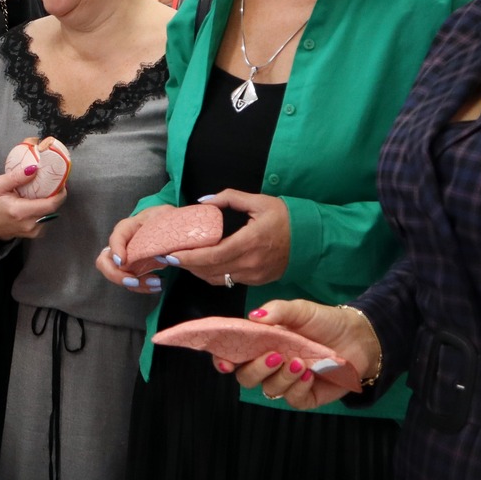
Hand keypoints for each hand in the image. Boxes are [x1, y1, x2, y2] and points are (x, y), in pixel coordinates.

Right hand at [0, 166, 66, 241]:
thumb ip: (16, 177)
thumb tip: (34, 169)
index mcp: (20, 212)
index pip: (50, 205)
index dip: (60, 194)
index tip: (61, 183)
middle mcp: (29, 224)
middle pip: (54, 209)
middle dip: (56, 195)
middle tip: (54, 184)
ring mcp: (33, 231)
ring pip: (51, 214)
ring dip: (50, 202)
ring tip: (43, 193)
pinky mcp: (35, 234)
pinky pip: (47, 219)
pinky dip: (45, 210)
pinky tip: (38, 203)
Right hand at [98, 205, 174, 293]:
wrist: (167, 224)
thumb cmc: (163, 217)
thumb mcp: (165, 216)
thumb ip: (165, 229)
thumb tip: (166, 255)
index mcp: (127, 228)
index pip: (115, 238)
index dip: (116, 249)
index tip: (122, 261)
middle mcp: (120, 245)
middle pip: (104, 262)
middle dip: (116, 275)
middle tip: (134, 280)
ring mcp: (124, 259)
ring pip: (116, 275)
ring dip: (134, 284)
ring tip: (156, 282)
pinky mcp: (132, 269)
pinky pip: (130, 282)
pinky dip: (143, 287)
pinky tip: (157, 285)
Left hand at [169, 190, 289, 286]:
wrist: (311, 238)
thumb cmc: (285, 217)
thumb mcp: (259, 201)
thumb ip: (229, 198)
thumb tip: (203, 201)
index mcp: (250, 242)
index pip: (213, 255)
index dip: (190, 257)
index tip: (171, 253)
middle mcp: (251, 263)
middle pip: (211, 270)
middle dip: (187, 265)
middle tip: (169, 256)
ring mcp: (255, 275)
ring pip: (218, 279)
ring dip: (198, 271)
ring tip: (183, 260)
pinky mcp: (258, 281)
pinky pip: (229, 281)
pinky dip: (213, 274)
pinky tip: (203, 265)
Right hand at [227, 300, 377, 409]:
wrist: (358, 337)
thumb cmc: (325, 322)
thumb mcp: (301, 310)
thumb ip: (277, 310)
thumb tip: (253, 316)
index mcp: (261, 343)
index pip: (233, 355)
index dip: (223, 360)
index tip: (225, 362)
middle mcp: (269, 365)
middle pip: (246, 376)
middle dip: (255, 369)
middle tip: (275, 356)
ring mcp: (286, 382)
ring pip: (269, 389)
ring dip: (281, 377)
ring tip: (300, 363)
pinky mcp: (305, 396)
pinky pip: (292, 399)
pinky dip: (298, 387)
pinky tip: (309, 375)